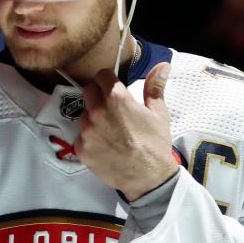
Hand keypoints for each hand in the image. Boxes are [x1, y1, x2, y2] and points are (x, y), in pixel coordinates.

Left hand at [74, 62, 177, 200]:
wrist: (148, 178)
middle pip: (88, 91)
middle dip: (98, 96)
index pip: (101, 76)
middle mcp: (97, 111)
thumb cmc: (155, 144)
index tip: (113, 88)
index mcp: (116, 98)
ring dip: (92, 118)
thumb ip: (155, 86)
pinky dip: (89, 139)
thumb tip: (163, 65)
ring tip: (109, 131)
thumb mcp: (159, 113)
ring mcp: (86, 131)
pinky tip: (103, 146)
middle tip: (111, 110)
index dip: (108, 80)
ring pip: (83, 115)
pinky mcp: (81, 148)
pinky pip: (80, 137)